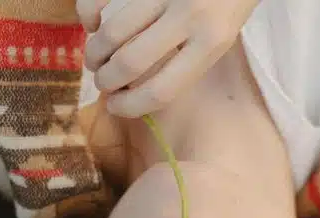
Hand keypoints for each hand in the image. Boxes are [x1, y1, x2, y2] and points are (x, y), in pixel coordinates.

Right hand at [78, 0, 260, 117]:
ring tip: (95, 58)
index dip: (130, 106)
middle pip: (129, 63)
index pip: (162, 91)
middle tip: (102, 81)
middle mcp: (188, 17)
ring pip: (112, 32)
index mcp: (211, 43)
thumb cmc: (231, 1)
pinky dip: (88, 11)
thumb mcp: (222, 36)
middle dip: (106, 80)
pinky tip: (92, 22)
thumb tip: (141, 88)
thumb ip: (190, 58)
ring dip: (94, 52)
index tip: (115, 106)